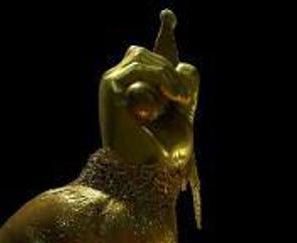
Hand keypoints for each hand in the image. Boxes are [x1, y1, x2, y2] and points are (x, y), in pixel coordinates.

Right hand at [99, 9, 198, 169]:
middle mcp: (120, 85)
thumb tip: (185, 64)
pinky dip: (159, 80)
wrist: (146, 172)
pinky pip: (140, 67)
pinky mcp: (111, 87)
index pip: (145, 56)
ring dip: (167, 75)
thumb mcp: (182, 115)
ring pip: (143, 56)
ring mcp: (112, 84)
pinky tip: (169, 98)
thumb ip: (183, 88)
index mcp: (134, 91)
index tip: (169, 15)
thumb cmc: (163, 152)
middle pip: (145, 53)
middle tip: (184, 98)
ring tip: (180, 99)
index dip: (162, 35)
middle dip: (170, 71)